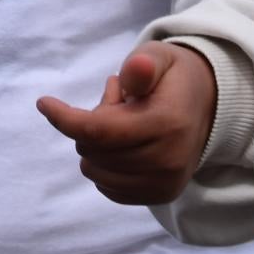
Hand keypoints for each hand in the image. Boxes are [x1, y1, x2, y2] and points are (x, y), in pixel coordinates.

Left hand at [35, 43, 217, 205]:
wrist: (209, 107)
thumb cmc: (174, 77)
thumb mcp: (159, 57)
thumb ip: (142, 65)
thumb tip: (134, 70)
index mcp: (166, 123)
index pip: (99, 131)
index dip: (65, 119)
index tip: (44, 103)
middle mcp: (167, 160)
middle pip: (93, 152)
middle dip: (89, 125)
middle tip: (115, 104)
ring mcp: (164, 184)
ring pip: (95, 172)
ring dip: (97, 147)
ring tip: (123, 123)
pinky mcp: (160, 196)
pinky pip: (107, 188)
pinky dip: (105, 166)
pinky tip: (125, 145)